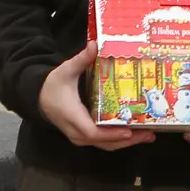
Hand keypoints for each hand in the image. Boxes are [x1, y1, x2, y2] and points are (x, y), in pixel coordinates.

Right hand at [38, 45, 155, 149]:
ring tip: (148, 135)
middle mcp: (77, 131)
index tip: (128, 131)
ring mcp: (80, 137)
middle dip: (127, 140)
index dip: (111, 134)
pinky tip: (135, 134)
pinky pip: (103, 143)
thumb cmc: (54, 85)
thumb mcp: (66, 70)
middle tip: (149, 134)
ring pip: (105, 145)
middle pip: (104, 142)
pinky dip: (119, 140)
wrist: (40, 98)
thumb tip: (94, 44)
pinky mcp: (85, 137)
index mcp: (72, 115)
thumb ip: (81, 59)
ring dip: (126, 143)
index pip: (92, 132)